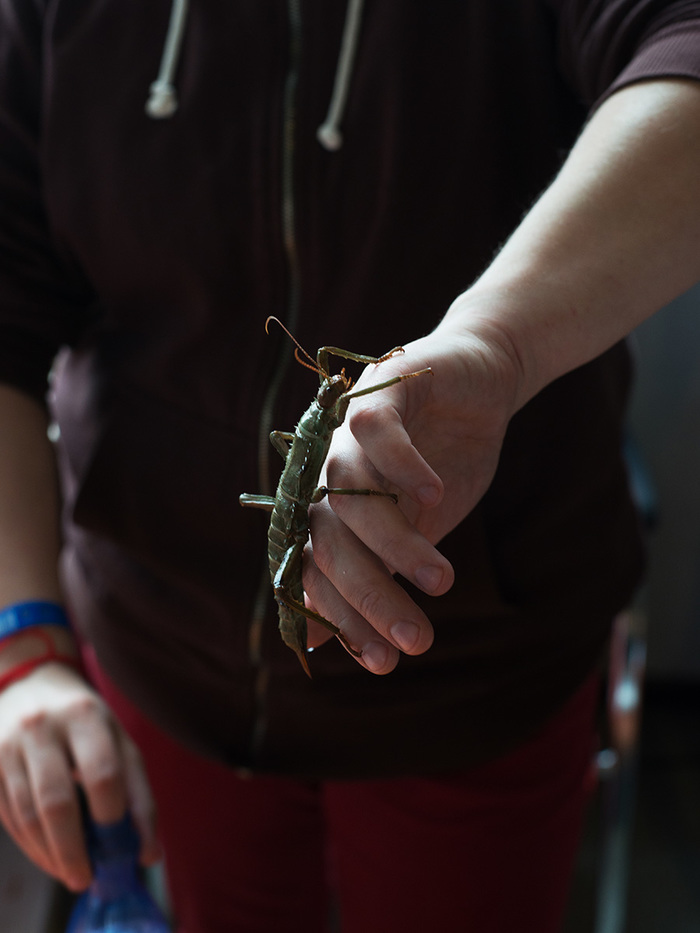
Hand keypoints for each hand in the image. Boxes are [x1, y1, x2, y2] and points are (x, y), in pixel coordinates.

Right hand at [0, 663, 158, 889]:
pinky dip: (30, 846)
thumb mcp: (119, 740)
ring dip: (50, 855)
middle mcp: (41, 726)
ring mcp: (7, 745)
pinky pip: (8, 817)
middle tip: (87, 879)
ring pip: (27, 816)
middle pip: (56, 801)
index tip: (121, 853)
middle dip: (73, 850)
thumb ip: (137, 794)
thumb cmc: (85, 722)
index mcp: (84, 714)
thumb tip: (148, 854)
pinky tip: (50, 856)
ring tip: (71, 873)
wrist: (29, 684)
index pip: (101, 774)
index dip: (112, 819)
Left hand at [303, 316, 521, 672]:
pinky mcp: (380, 387)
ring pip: (348, 491)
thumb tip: (315, 641)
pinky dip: (400, 464)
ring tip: (440, 581)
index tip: (385, 663)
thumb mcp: (413, 531)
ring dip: (393, 542)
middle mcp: (326, 471)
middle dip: (369, 595)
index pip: (320, 572)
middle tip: (415, 640)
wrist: (480, 384)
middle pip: (329, 539)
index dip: (346, 620)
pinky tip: (434, 495)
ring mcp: (347, 429)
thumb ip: (371, 573)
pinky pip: (375, 429)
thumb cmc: (443, 462)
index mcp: (329, 508)